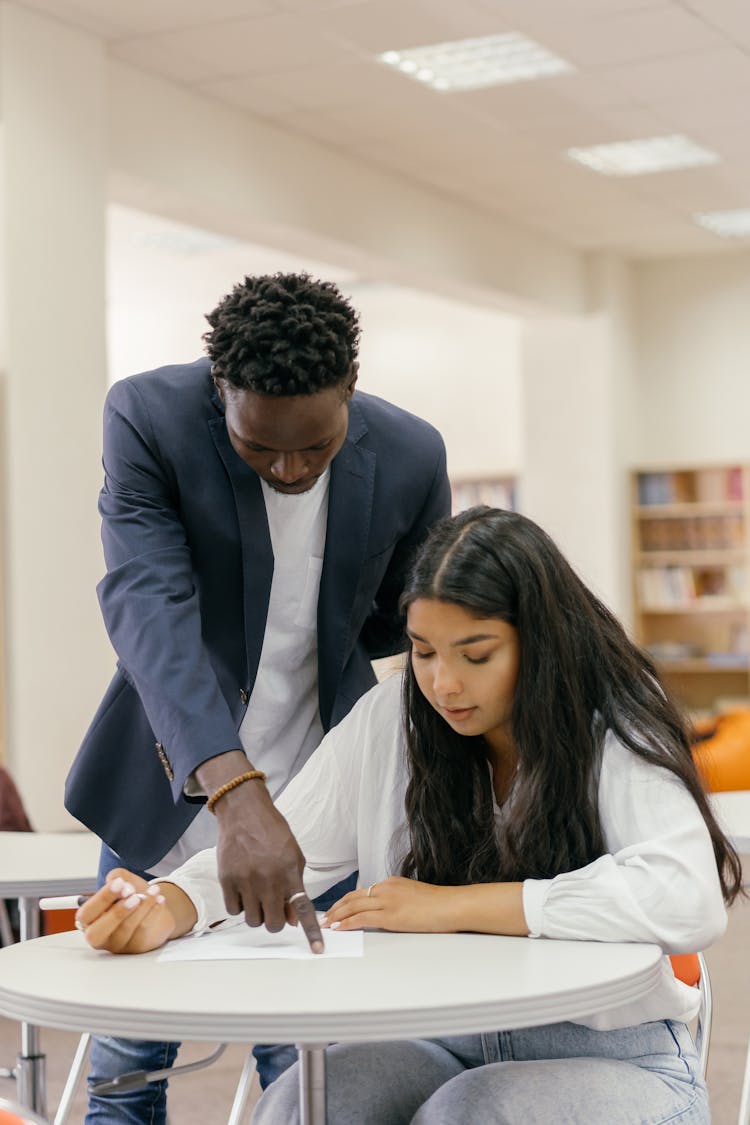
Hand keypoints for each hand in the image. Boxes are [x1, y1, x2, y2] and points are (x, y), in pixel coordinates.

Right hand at [76, 868, 187, 953]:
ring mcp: (118, 945)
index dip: (102, 898)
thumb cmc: (134, 896)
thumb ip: (116, 877)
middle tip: (133, 896)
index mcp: (90, 920)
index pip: (86, 914)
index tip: (119, 883)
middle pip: (97, 932)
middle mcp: (100, 936)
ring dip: (142, 906)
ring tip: (154, 891)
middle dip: (116, 912)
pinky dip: (153, 912)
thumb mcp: (124, 881)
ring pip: (126, 929)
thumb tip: (115, 880)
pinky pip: (143, 931)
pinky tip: (159, 900)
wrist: (155, 909)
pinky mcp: (136, 947)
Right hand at [210, 775, 323, 953]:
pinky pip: (233, 909)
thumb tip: (294, 920)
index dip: (311, 932)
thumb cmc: (272, 833)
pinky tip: (243, 887)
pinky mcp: (226, 880)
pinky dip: (239, 904)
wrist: (244, 812)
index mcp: (290, 872)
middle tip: (273, 908)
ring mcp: (246, 880)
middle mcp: (268, 879)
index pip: (303, 909)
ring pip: (252, 920)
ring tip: (257, 894)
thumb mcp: (294, 855)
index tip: (318, 949)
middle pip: (273, 924)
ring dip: (256, 913)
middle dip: (275, 921)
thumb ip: (295, 887)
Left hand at [322, 876, 455, 933]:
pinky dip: (347, 922)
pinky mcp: (390, 915)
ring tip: (326, 923)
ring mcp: (387, 900)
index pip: (363, 891)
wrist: (451, 905)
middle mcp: (386, 888)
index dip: (347, 901)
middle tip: (324, 916)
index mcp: (392, 883)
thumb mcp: (414, 897)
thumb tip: (390, 913)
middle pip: (353, 897)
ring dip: (337, 915)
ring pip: (353, 906)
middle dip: (336, 907)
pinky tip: (338, 927)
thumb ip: (399, 901)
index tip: (337, 908)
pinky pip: (362, 918)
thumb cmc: (439, 905)